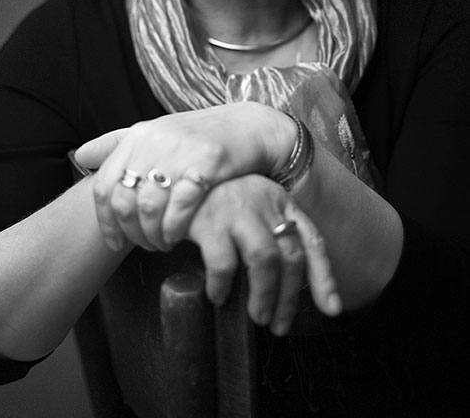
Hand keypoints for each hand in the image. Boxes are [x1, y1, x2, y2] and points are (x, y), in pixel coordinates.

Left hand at [74, 103, 296, 251]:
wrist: (249, 126)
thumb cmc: (198, 136)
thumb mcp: (156, 133)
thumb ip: (117, 143)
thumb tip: (80, 155)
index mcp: (138, 135)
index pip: (104, 185)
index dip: (106, 221)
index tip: (114, 242)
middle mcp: (154, 141)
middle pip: (125, 201)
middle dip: (132, 233)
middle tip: (144, 245)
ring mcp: (180, 152)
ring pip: (149, 208)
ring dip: (153, 235)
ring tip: (162, 243)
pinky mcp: (206, 164)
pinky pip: (180, 206)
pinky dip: (174, 228)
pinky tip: (178, 237)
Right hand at [188, 175, 340, 334]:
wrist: (173, 181)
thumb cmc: (215, 201)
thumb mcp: (250, 210)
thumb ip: (269, 235)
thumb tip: (284, 287)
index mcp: (279, 201)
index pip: (311, 240)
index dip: (324, 277)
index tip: (331, 309)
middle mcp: (263, 201)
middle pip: (289, 255)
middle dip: (289, 297)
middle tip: (279, 324)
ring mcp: (237, 209)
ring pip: (265, 259)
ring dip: (264, 295)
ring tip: (257, 316)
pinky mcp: (208, 220)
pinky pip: (224, 263)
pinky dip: (223, 286)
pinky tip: (219, 296)